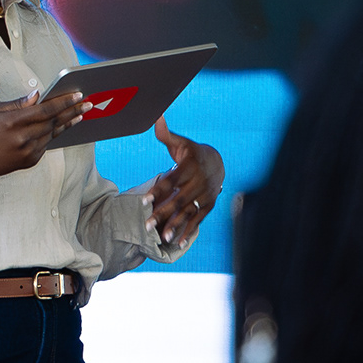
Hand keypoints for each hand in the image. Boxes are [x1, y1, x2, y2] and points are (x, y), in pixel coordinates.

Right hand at [0, 89, 89, 180]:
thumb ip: (18, 104)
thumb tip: (38, 95)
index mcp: (13, 122)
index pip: (45, 110)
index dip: (63, 102)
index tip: (77, 95)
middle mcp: (22, 138)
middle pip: (54, 122)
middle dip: (72, 111)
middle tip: (87, 103)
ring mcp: (27, 152)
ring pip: (53, 134)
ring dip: (68, 123)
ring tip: (80, 114)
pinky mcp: (29, 162)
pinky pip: (46, 145)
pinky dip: (54, 134)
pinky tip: (63, 126)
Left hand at [144, 116, 222, 247]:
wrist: (218, 162)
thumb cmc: (191, 152)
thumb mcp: (181, 143)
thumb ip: (166, 135)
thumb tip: (156, 118)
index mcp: (189, 167)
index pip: (172, 180)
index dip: (158, 190)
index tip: (144, 200)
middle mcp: (199, 182)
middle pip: (179, 200)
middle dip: (164, 213)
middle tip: (147, 225)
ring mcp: (205, 195)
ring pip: (189, 212)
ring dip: (176, 226)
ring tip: (163, 238)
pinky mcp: (209, 205)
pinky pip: (198, 220)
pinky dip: (189, 232)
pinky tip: (177, 244)